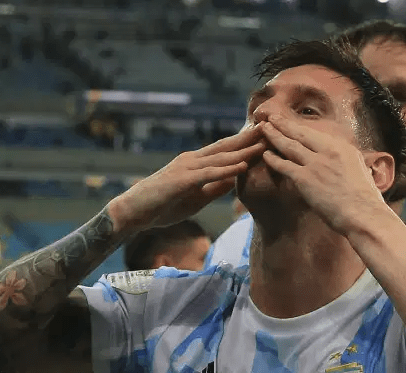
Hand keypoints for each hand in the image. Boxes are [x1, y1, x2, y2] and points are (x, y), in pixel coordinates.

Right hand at [110, 125, 265, 232]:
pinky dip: (225, 170)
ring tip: (265, 142)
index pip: (226, 150)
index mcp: (196, 163)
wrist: (132, 213)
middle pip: (226, 147)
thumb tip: (236, 179)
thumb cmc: (162, 206)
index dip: (248, 142)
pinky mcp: (180, 181)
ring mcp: (186, 168)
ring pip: (220, 157)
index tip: (269, 136)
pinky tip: (241, 166)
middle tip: (273, 126)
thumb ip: (215, 187)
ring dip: (244, 149)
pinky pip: (207, 174)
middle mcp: (192, 160)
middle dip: (250, 137)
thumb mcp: (196, 197)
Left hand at [260, 114, 391, 233]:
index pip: (316, 134)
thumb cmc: (366, 200)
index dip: (300, 127)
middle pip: (300, 133)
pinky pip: (284, 165)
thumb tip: (350, 160)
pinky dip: (273, 159)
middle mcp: (328, 151)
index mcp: (343, 148)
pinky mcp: (305, 179)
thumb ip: (350, 162)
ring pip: (289, 145)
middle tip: (270, 115)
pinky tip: (265, 154)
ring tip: (263, 127)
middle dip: (283, 123)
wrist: (364, 214)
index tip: (290, 122)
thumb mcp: (361, 171)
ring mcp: (316, 164)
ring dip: (274, 135)